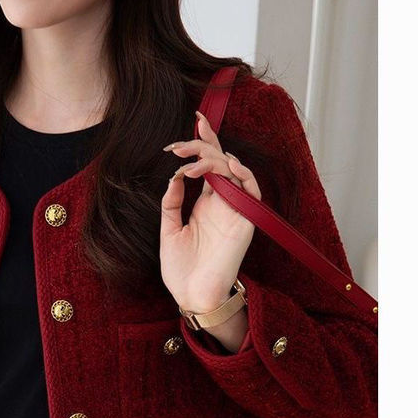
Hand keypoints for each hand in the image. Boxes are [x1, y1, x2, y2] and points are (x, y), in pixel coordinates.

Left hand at [159, 110, 261, 312]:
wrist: (192, 296)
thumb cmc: (181, 270)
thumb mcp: (168, 230)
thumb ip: (171, 202)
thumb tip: (174, 175)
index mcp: (205, 204)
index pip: (208, 165)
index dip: (203, 142)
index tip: (195, 120)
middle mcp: (222, 203)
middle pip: (220, 161)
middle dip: (202, 145)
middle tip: (179, 145)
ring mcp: (235, 210)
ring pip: (233, 169)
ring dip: (214, 158)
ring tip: (191, 161)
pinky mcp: (245, 221)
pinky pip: (250, 189)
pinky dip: (238, 173)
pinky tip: (221, 167)